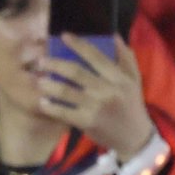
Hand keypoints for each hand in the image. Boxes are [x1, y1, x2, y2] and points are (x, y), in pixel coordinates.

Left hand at [37, 36, 155, 161]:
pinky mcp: (88, 122)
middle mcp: (107, 90)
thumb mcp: (134, 80)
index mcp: (118, 78)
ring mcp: (96, 107)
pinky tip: (43, 102)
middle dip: (55, 64)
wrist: (135, 138)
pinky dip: (52, 107)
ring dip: (49, 85)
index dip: (78, 45)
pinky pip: (65, 112)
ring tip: (38, 81)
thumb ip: (126, 58)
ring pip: (67, 91)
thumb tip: (113, 37)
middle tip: (40, 61)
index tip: (63, 36)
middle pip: (76, 72)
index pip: (96, 56)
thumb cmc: (132, 105)